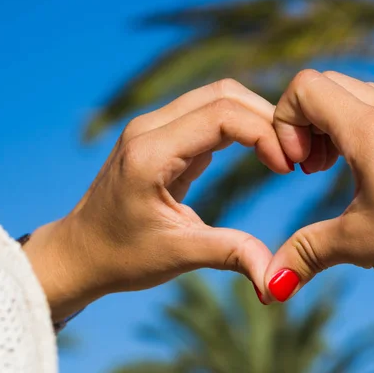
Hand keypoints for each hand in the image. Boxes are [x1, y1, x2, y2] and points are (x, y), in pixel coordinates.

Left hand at [24, 79, 292, 319]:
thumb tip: (277, 278)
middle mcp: (149, 129)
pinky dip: (238, 128)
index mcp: (150, 153)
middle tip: (294, 155)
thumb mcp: (178, 254)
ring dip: (253, 119)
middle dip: (266, 118)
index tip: (288, 168)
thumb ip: (231, 255)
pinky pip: (206, 117)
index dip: (265, 133)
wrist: (79, 253)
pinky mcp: (160, 137)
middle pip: (223, 94)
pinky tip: (259, 154)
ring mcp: (152, 128)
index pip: (222, 115)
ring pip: (216, 99)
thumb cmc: (120, 256)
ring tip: (281, 154)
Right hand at [262, 70, 373, 303]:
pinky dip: (358, 130)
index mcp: (369, 131)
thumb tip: (272, 283)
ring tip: (331, 169)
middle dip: (304, 121)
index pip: (306, 87)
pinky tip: (364, 174)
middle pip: (328, 83)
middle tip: (309, 167)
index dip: (285, 121)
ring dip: (331, 124)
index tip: (295, 165)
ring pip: (357, 93)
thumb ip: (305, 254)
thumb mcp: (357, 245)